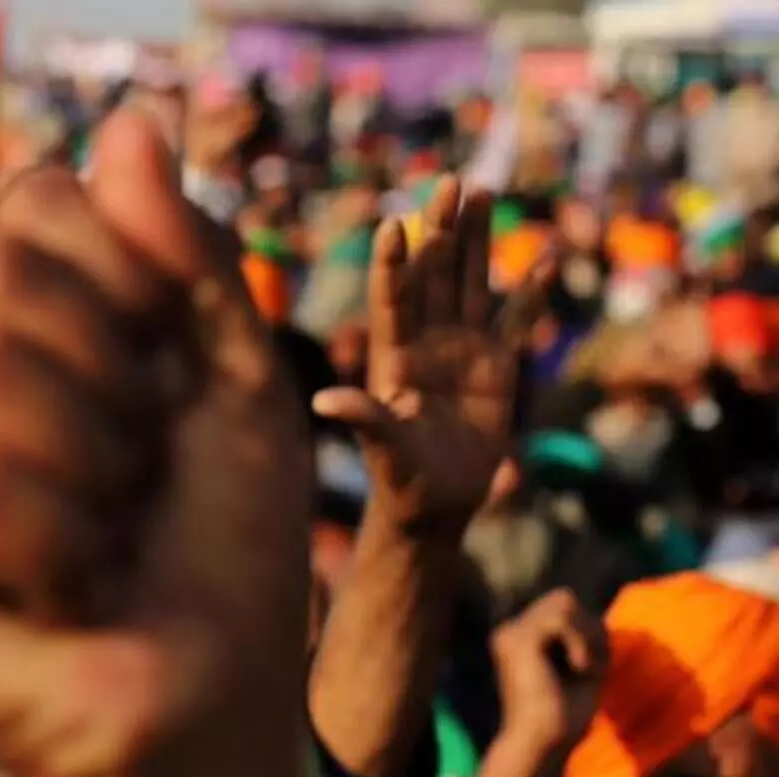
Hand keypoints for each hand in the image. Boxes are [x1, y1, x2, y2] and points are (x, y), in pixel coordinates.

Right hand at [0, 110, 311, 776]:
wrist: (214, 700)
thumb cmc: (222, 549)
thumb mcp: (233, 377)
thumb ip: (183, 254)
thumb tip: (131, 120)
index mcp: (16, 328)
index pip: (31, 203)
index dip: (135, 277)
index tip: (173, 377)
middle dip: (118, 385)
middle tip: (137, 476)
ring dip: (95, 470)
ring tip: (102, 536)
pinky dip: (57, 545)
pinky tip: (64, 591)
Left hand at [312, 178, 543, 535]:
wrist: (436, 503)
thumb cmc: (401, 479)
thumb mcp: (383, 449)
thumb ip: (363, 419)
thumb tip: (323, 401)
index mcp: (394, 356)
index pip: (392, 300)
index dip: (392, 264)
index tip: (393, 224)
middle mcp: (426, 341)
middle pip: (434, 274)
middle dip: (440, 229)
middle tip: (448, 180)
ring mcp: (462, 348)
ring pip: (471, 282)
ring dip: (477, 239)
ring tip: (482, 190)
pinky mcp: (496, 365)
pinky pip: (516, 321)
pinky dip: (532, 292)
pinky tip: (546, 257)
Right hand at [479, 588, 608, 776]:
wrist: (542, 745)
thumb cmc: (564, 719)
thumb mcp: (581, 669)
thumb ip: (585, 641)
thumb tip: (601, 618)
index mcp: (520, 639)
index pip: (561, 607)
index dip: (587, 629)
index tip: (593, 666)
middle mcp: (509, 631)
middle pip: (563, 599)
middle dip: (589, 627)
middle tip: (593, 666)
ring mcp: (510, 633)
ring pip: (564, 602)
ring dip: (588, 634)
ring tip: (588, 668)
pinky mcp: (519, 641)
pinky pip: (561, 618)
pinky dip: (580, 640)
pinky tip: (580, 667)